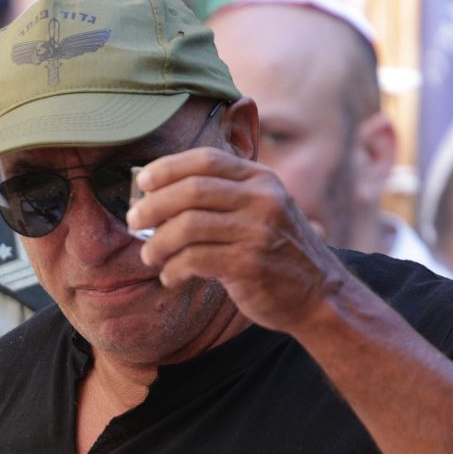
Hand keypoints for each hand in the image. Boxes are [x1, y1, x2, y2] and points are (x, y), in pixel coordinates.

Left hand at [128, 146, 341, 334]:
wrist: (318, 294)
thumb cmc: (276, 251)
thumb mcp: (262, 209)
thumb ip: (224, 195)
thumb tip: (159, 192)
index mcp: (261, 179)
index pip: (206, 159)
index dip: (168, 168)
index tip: (143, 182)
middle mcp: (262, 199)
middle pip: (192, 190)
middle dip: (153, 206)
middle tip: (135, 222)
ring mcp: (258, 232)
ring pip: (188, 227)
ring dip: (158, 243)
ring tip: (150, 256)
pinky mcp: (251, 265)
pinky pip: (195, 260)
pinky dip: (174, 269)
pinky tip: (171, 276)